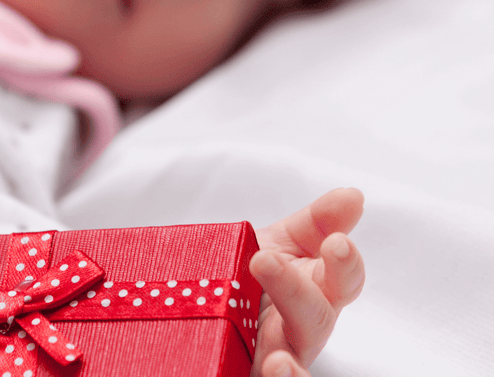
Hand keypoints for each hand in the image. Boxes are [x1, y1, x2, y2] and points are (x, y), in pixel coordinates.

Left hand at [249, 188, 364, 376]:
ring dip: (290, 371)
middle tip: (264, 260)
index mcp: (314, 290)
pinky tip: (268, 376)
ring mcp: (276, 358)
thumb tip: (354, 195)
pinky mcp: (247, 374)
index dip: (345, 264)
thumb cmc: (251, 273)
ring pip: (292, 369)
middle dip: (295, 290)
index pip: (343, 279)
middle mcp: (300, 330)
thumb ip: (315, 222)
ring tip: (277, 364)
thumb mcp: (277, 242)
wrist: (201, 306)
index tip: (336, 243)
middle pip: (313, 320)